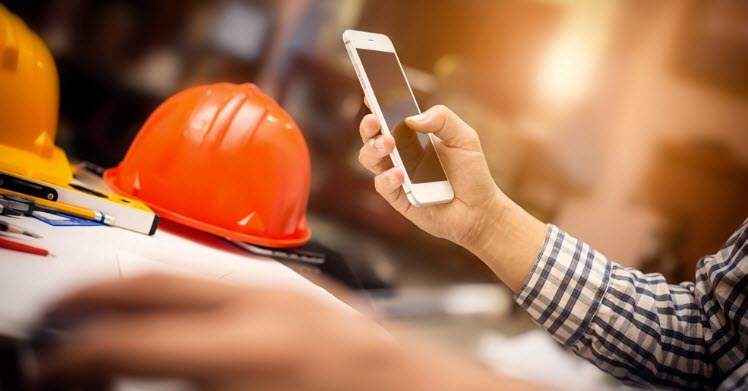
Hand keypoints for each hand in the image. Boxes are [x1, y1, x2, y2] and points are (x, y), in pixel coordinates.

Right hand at [35, 274, 534, 390]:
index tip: (50, 369)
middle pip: (151, 285)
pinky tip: (174, 316)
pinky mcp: (297, 292)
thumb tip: (148, 378)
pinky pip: (221, 282)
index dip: (76, 356)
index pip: (132, 339)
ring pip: (186, 274)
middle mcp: (265, 303)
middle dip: (94, 302)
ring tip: (106, 317)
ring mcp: (284, 291)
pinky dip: (182, 294)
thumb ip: (197, 379)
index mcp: (253, 348)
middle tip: (61, 323)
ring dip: (138, 293)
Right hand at [358, 103, 505, 248]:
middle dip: (368, 127)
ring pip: (370, 159)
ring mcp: (396, 176)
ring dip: (373, 148)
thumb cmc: (471, 171)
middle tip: (374, 120)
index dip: (376, 105)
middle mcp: (400, 154)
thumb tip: (412, 118)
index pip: (389, 117)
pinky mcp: (398, 198)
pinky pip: (382, 185)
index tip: (369, 95)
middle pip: (372, 137)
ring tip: (387, 144)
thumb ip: (442, 119)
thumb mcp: (464, 137)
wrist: (479, 209)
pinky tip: (399, 174)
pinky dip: (387, 178)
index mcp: (413, 136)